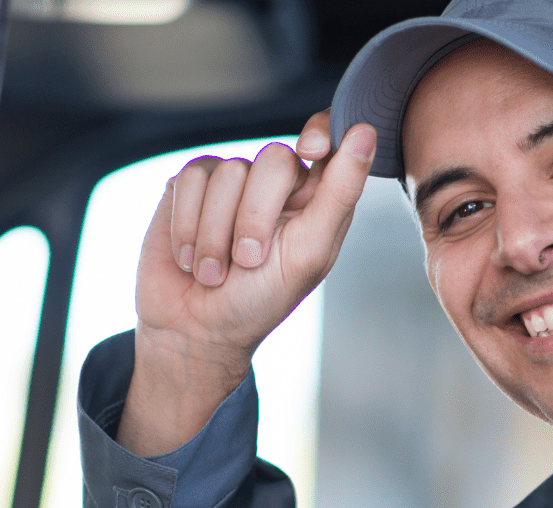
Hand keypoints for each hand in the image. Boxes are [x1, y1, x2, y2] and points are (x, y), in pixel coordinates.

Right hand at [120, 111, 376, 454]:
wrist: (194, 330)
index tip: (313, 149)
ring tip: (214, 270)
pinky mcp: (188, 188)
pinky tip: (189, 257)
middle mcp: (273, 184)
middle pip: (273, 159)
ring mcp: (229, 182)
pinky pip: (188, 180)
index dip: (321, 132)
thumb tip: (365, 132)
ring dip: (215, 234)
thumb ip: (339, 192)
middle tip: (247, 261)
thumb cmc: (259, 301)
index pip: (328, 136)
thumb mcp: (309, 253)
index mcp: (314, 197)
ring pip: (225, 173)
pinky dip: (187, 226)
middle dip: (256, 218)